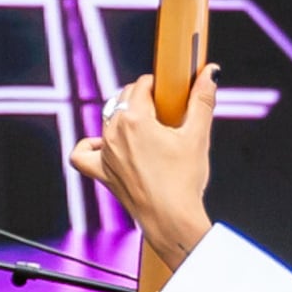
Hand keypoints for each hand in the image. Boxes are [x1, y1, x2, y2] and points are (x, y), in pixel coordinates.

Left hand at [70, 65, 219, 264]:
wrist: (171, 218)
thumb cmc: (184, 180)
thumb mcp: (197, 135)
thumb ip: (202, 100)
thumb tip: (210, 73)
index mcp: (135, 119)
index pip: (141, 85)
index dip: (157, 84)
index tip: (170, 90)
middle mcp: (114, 133)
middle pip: (123, 99)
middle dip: (143, 98)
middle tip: (165, 110)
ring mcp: (105, 153)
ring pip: (107, 120)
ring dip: (124, 117)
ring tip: (148, 128)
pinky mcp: (101, 172)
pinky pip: (82, 154)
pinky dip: (90, 146)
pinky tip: (104, 144)